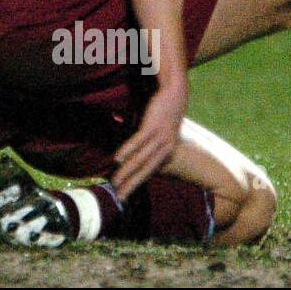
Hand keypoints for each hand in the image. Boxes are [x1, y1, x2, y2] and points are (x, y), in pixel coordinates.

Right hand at [111, 80, 186, 200]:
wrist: (175, 92)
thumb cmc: (165, 110)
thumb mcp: (159, 131)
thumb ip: (148, 142)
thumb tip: (133, 149)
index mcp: (168, 151)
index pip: (150, 172)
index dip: (138, 183)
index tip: (126, 194)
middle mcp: (166, 148)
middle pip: (146, 171)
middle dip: (132, 185)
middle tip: (120, 197)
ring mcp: (160, 138)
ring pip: (141, 159)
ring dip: (127, 172)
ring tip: (115, 181)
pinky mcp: (152, 126)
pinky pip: (138, 141)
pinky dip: (127, 150)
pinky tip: (117, 159)